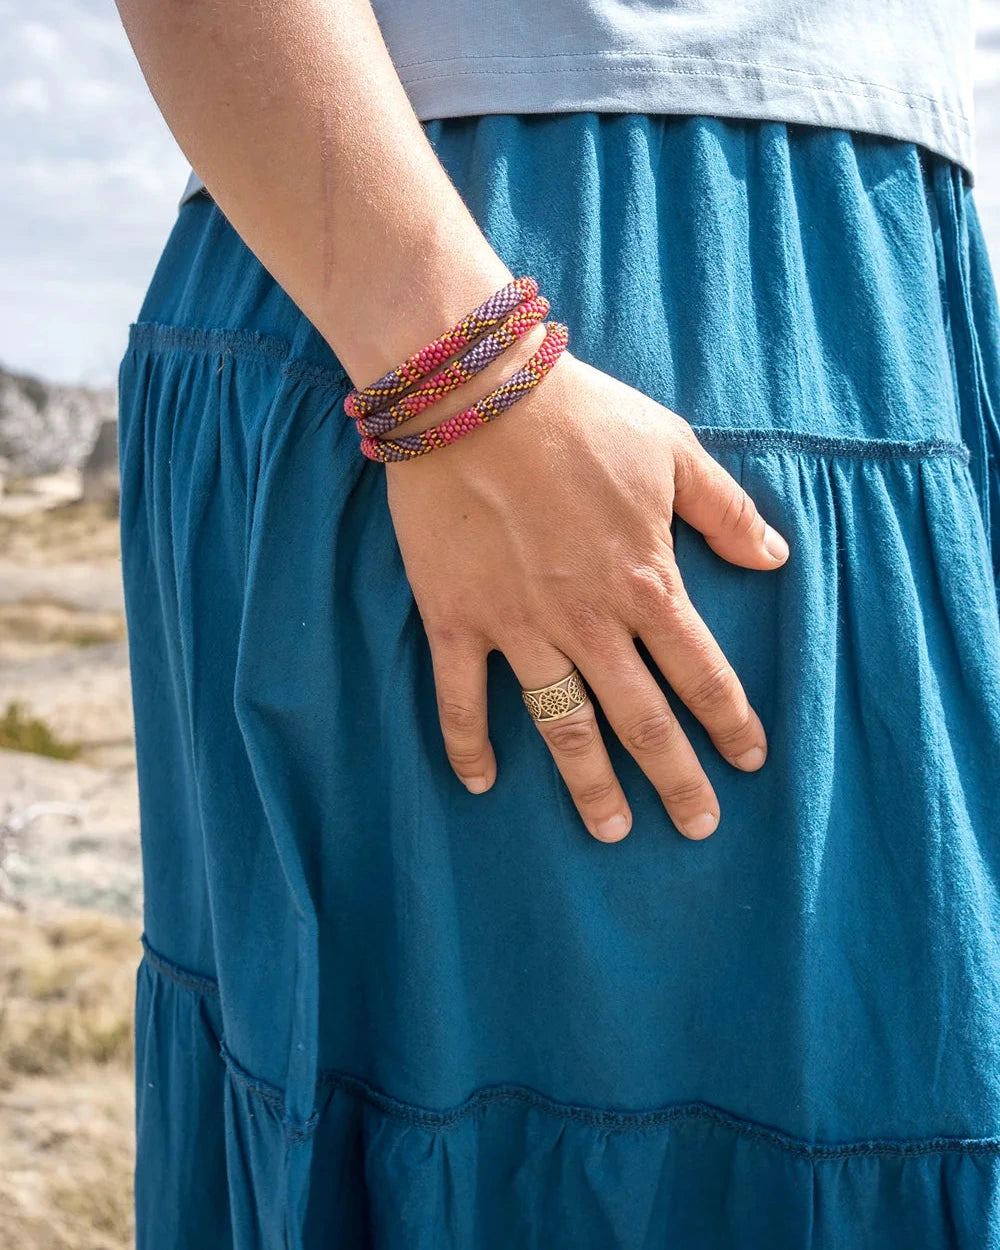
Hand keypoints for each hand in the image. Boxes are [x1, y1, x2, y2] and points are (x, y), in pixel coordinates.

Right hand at [385, 349, 789, 842]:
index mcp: (646, 582)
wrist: (474, 395)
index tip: (749, 760)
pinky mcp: (457, 620)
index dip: (730, 721)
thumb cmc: (580, 418)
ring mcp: (518, 627)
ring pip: (563, 726)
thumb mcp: (673, 450)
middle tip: (698, 825)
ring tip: (612, 831)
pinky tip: (481, 784)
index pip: (702, 671)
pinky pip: (462, 699)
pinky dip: (468, 745)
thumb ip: (727, 512)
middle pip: (642, 719)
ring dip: (590, 785)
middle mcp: (588, 621)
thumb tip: (776, 559)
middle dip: (676, 778)